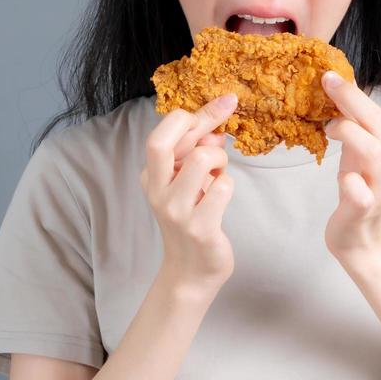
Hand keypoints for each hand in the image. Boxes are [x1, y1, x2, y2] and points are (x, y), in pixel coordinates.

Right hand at [140, 92, 239, 293]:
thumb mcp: (189, 180)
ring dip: (220, 160)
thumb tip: (217, 123)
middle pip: (161, 142)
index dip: (195, 115)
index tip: (220, 109)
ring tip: (217, 176)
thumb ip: (199, 149)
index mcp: (151, 175)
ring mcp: (176, 210)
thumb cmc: (193, 217)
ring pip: (203, 158)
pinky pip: (223, 187)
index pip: (163, 132)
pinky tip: (221, 198)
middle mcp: (157, 191)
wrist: (192, 270)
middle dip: (200, 126)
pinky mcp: (200, 226)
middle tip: (219, 137)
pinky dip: (228, 185)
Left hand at [320, 71, 380, 266]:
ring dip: (349, 133)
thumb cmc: (362, 194)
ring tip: (329, 128)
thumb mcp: (364, 158)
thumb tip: (341, 91)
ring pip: (374, 152)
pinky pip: (361, 192)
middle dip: (351, 100)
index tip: (330, 76)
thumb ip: (359, 130)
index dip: (354, 94)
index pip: (378, 115)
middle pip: (378, 125)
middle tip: (327, 82)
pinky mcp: (366, 210)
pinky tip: (344, 178)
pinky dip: (351, 181)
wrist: (366, 244)